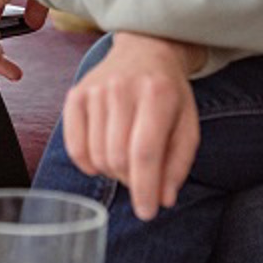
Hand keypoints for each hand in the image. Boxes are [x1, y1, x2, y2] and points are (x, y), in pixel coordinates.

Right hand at [63, 32, 204, 220]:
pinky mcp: (76, 94)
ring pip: (97, 155)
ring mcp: (95, 90)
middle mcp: (123, 89)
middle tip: (141, 176)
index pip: (145, 152)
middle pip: (118, 157)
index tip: (147, 212)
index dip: (145, 188)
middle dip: (131, 180)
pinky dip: (88, 164)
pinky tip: (102, 159)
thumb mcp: (187, 124)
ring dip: (112, 171)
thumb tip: (162, 199)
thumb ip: (178, 163)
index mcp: (158, 94)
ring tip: (126, 160)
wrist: (145, 49)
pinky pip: (75, 146)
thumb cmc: (169, 93)